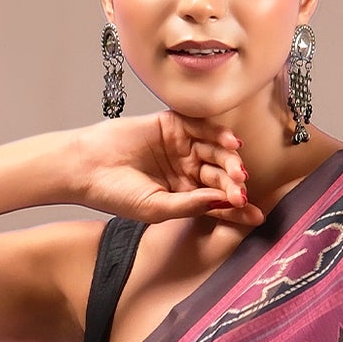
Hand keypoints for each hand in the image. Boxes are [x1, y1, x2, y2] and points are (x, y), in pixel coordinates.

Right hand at [71, 112, 260, 229]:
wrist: (85, 168)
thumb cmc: (116, 194)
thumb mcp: (157, 207)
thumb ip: (191, 205)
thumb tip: (225, 201)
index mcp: (184, 195)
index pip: (217, 203)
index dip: (238, 210)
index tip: (257, 216)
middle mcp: (186, 171)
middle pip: (220, 177)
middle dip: (233, 184)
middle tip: (241, 190)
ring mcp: (180, 147)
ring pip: (214, 152)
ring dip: (229, 160)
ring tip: (237, 168)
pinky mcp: (172, 125)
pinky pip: (201, 127)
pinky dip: (217, 133)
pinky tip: (230, 143)